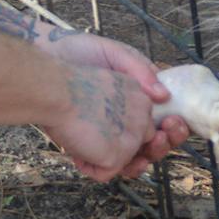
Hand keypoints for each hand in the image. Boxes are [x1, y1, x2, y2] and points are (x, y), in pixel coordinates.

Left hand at [48, 32, 189, 171]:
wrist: (43, 60)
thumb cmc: (78, 51)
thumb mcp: (113, 53)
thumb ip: (139, 69)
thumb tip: (164, 95)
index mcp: (137, 98)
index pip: (165, 121)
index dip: (175, 127)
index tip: (173, 124)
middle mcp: (125, 120)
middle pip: (153, 144)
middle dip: (161, 146)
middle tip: (159, 140)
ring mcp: (106, 134)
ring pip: (131, 159)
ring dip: (139, 162)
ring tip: (138, 159)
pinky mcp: (87, 144)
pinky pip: (105, 165)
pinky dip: (108, 167)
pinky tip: (103, 159)